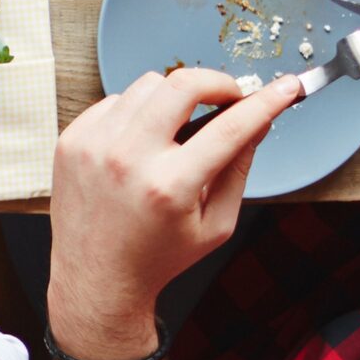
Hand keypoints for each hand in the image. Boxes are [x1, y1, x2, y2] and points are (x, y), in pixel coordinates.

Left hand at [47, 69, 300, 359]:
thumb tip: (258, 122)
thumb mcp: (215, 225)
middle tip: (229, 97)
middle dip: (217, 83)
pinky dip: (137, 113)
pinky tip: (141, 143)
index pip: (230, 128)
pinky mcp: (73, 138)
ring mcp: (94, 144)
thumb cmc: (159, 255)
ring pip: (147, 85)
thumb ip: (238, 169)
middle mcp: (128, 159)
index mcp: (170, 187)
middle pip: (182, 84)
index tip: (286, 87)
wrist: (97, 276)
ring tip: (179, 129)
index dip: (266, 102)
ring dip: (174, 98)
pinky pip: (114, 100)